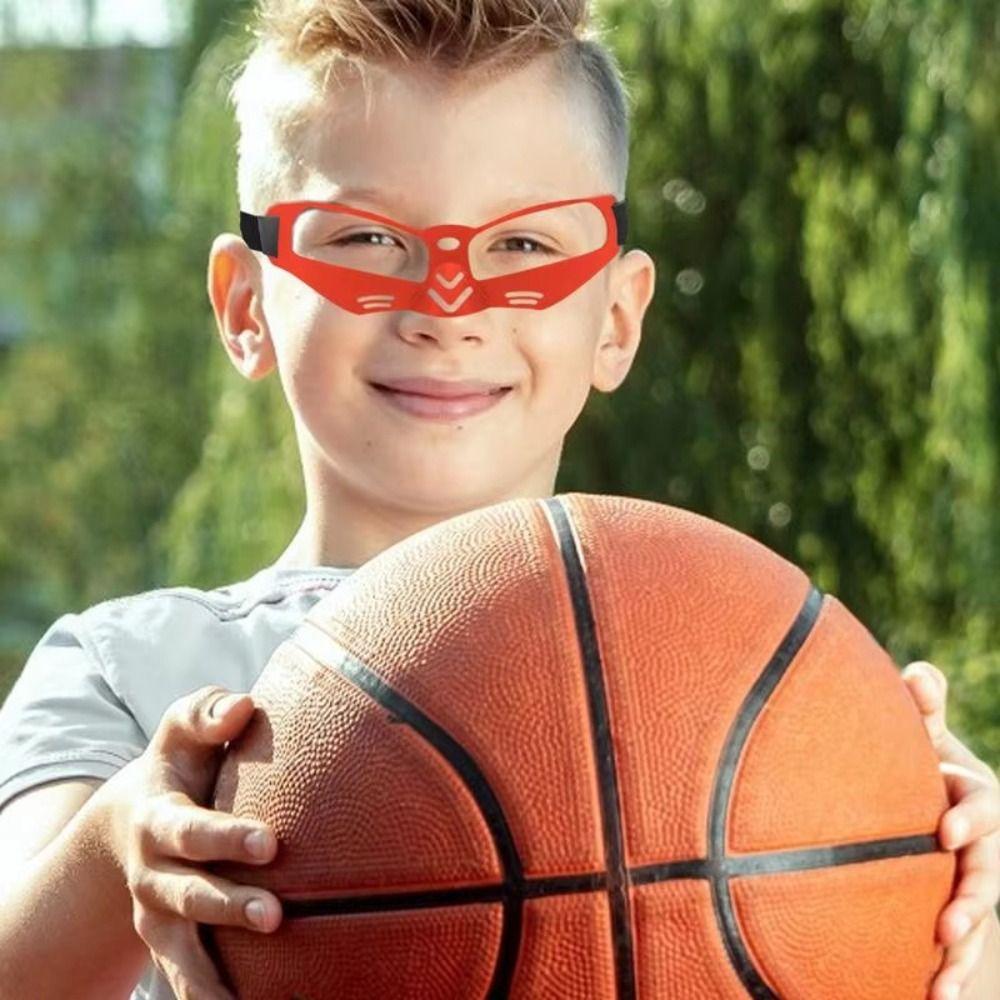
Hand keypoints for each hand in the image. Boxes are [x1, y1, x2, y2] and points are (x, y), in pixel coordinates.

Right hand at [104, 686, 281, 999]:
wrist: (133, 820)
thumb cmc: (181, 761)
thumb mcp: (182, 729)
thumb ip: (207, 712)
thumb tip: (243, 706)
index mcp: (158, 818)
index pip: (191, 830)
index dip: (226, 837)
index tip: (269, 843)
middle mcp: (152, 872)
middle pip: (189, 894)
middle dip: (229, 905)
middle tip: (275, 915)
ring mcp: (158, 912)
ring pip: (181, 948)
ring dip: (211, 973)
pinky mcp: (170, 941)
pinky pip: (185, 977)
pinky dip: (208, 997)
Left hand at [901, 660, 999, 999]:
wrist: (919, 798)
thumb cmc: (915, 760)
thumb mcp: (920, 735)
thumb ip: (923, 711)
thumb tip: (919, 673)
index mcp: (973, 795)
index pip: (981, 805)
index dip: (970, 816)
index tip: (945, 830)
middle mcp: (981, 842)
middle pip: (987, 872)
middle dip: (974, 897)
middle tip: (950, 920)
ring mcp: (973, 878)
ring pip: (978, 915)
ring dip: (966, 948)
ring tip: (944, 979)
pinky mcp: (958, 908)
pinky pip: (962, 946)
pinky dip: (954, 973)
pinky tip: (937, 999)